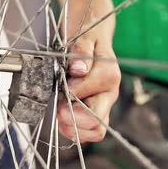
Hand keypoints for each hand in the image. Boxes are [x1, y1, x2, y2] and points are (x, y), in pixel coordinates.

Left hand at [57, 0, 120, 142]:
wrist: (92, 37)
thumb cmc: (86, 37)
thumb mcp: (82, 38)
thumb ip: (81, 53)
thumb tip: (79, 69)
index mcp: (109, 77)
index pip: (93, 104)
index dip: (71, 101)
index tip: (60, 91)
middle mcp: (110, 93)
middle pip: (96, 123)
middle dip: (72, 119)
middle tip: (57, 107)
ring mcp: (104, 104)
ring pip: (95, 131)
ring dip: (73, 127)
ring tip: (59, 112)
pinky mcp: (97, 110)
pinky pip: (89, 131)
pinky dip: (74, 129)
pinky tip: (63, 117)